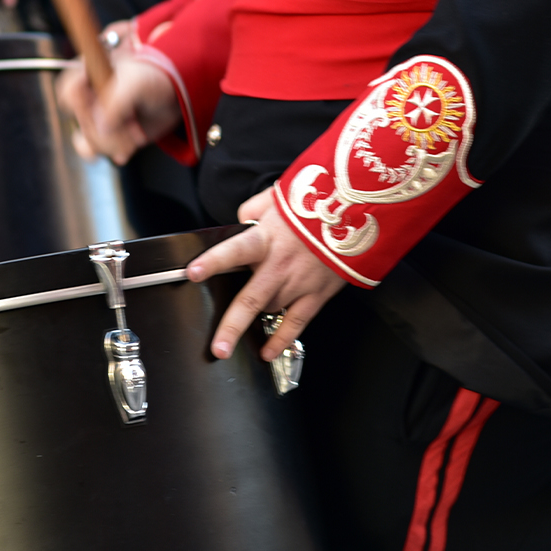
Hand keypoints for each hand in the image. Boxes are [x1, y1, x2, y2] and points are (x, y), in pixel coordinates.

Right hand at [57, 27, 181, 164]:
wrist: (177, 93)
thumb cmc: (156, 77)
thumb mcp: (136, 82)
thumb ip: (116, 101)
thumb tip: (100, 127)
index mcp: (89, 74)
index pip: (68, 92)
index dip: (82, 102)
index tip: (101, 104)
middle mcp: (90, 97)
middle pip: (81, 122)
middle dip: (107, 127)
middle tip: (130, 119)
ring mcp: (99, 118)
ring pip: (87, 140)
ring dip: (111, 143)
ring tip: (134, 135)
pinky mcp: (110, 135)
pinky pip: (98, 151)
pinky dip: (114, 152)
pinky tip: (128, 148)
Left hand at [186, 188, 345, 361]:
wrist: (358, 214)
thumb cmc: (317, 203)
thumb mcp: (278, 197)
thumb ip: (252, 211)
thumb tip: (239, 223)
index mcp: (266, 237)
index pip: (235, 249)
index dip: (214, 261)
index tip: (193, 273)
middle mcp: (280, 264)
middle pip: (251, 298)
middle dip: (232, 325)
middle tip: (218, 347)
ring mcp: (299, 282)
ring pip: (269, 310)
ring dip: (253, 319)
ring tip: (235, 335)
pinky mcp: (317, 294)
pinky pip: (296, 323)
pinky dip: (281, 340)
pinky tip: (267, 353)